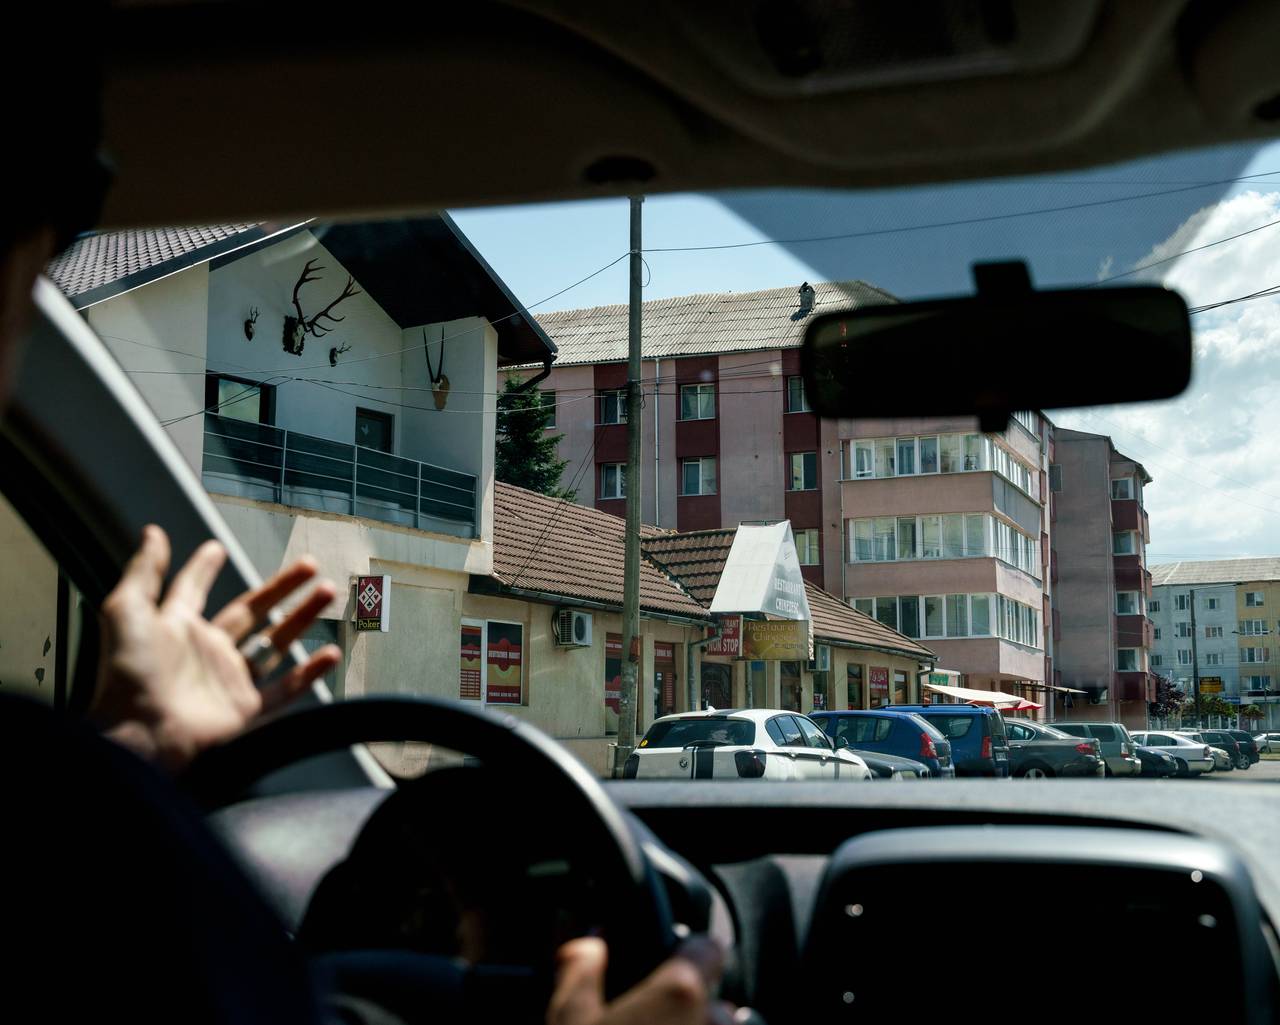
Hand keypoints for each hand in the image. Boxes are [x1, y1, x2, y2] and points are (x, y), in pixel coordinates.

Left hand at [93, 525, 340, 770]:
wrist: (140, 734)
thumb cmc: (127, 674)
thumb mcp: (127, 610)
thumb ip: (144, 571)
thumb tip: (152, 532)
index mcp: (177, 628)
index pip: (194, 590)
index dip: (203, 569)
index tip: (215, 548)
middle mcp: (207, 652)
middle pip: (251, 611)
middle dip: (281, 587)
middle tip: (309, 565)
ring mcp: (229, 680)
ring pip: (276, 643)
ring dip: (303, 617)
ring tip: (328, 592)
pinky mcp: (245, 709)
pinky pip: (285, 689)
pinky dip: (309, 673)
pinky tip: (330, 654)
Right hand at [548, 936, 737, 1024]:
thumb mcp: (568, 1017)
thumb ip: (580, 967)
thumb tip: (588, 944)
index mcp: (681, 991)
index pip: (709, 945)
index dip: (686, 948)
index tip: (667, 958)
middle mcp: (717, 1024)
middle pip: (714, 999)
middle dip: (688, 1006)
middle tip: (647, 1018)